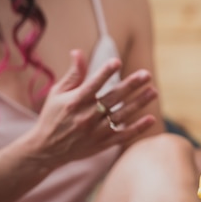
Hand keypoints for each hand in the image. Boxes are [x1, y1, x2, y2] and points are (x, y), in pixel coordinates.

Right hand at [30, 49, 157, 167]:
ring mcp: (95, 131)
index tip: (117, 61)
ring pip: (122, 115)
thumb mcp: (57, 93)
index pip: (93, 84)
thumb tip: (78, 51)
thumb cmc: (53, 116)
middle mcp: (86, 116)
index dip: (105, 73)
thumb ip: (73, 74)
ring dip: (139, 103)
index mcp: (74, 102)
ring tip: (154, 91)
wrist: (46, 150)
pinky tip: (152, 118)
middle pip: (113, 98)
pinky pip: (123, 135)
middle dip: (131, 85)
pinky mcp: (102, 143)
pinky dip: (138, 128)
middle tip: (147, 74)